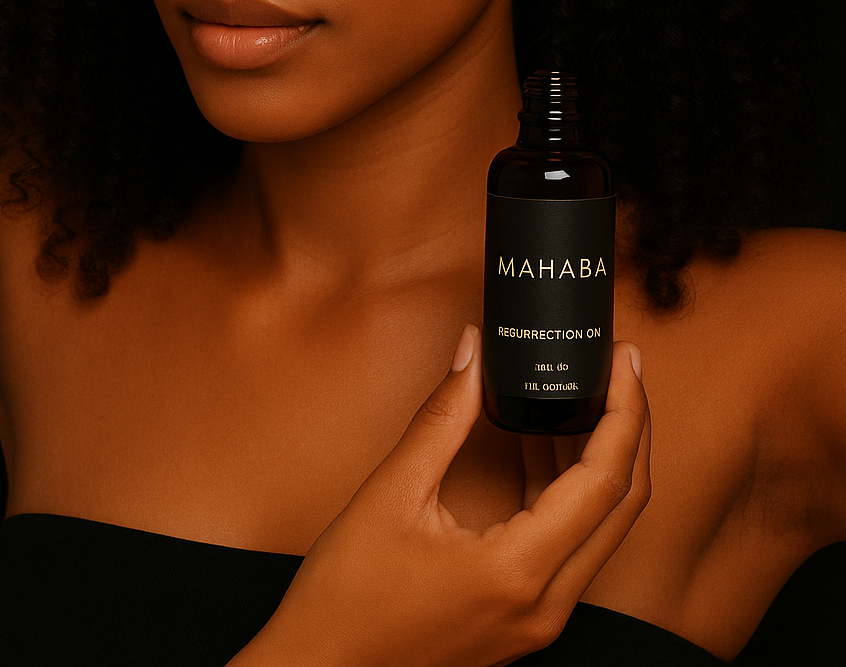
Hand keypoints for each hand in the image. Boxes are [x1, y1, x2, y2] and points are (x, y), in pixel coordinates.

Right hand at [240, 330, 649, 666]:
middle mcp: (544, 605)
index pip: (605, 482)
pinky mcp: (521, 621)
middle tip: (620, 369)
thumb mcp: (391, 495)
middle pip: (621, 508)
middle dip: (629, 431)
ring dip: (599, 461)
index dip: (625, 413)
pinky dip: (566, 494)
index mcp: (518, 572)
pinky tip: (539, 448)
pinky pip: (567, 550)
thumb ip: (442, 419)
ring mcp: (536, 620)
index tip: (624, 362)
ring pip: (599, 530)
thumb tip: (473, 354)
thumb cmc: (345, 600)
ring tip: (579, 396)